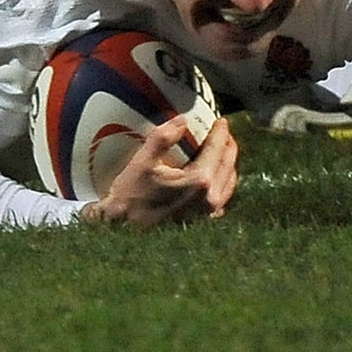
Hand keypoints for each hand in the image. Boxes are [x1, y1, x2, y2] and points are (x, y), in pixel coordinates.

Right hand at [81, 116, 237, 227]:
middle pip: (227, 165)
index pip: (217, 150)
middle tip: (223, 132)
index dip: (220, 133)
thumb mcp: (142, 161)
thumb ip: (162, 138)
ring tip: (221, 151)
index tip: (220, 121)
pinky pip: (221, 198)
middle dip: (227, 146)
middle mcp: (209, 198)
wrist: (124, 231)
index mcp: (199, 181)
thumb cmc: (131, 196)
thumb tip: (181, 120)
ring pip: (228, 182)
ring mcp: (207, 213)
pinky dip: (222, 182)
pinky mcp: (202, 222)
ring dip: (227, 164)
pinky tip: (213, 177)